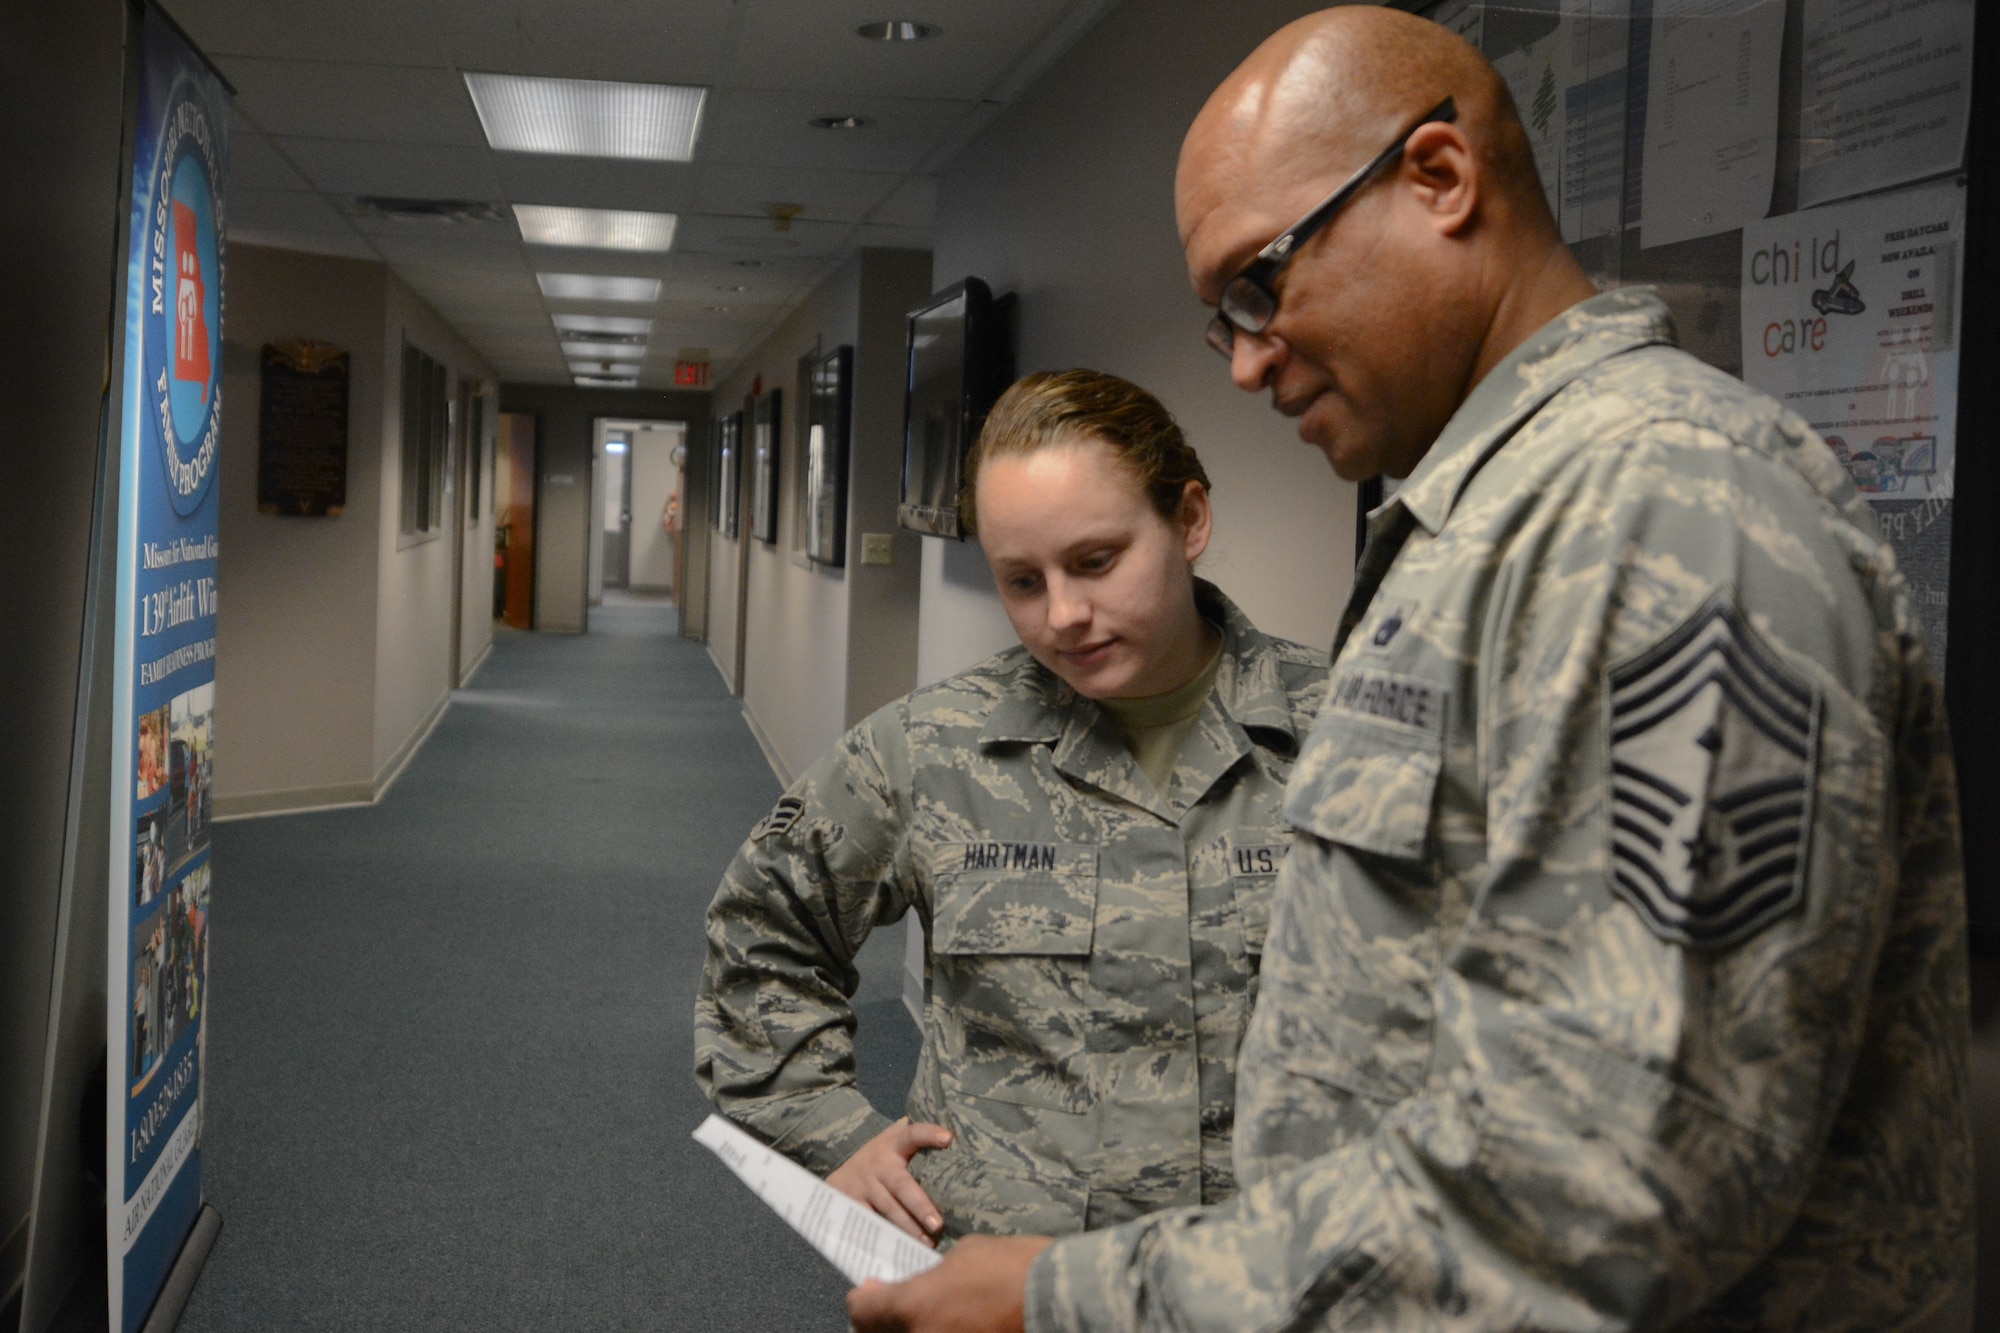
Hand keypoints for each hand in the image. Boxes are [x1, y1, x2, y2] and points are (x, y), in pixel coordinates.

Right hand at [827, 1118, 953, 1242]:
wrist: (838, 1168)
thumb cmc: (881, 1157)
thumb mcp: (895, 1142)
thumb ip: (920, 1140)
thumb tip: (958, 1139)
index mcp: (894, 1144)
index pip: (913, 1133)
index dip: (929, 1134)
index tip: (948, 1138)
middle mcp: (879, 1164)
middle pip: (902, 1185)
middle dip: (920, 1206)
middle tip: (938, 1224)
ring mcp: (865, 1185)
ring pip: (889, 1209)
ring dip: (909, 1228)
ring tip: (928, 1242)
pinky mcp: (853, 1204)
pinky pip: (872, 1223)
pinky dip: (886, 1237)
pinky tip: (901, 1248)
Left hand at [847, 1234, 1050, 1332]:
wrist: (1057, 1297)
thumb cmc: (1011, 1266)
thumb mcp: (963, 1255)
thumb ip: (926, 1276)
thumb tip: (910, 1289)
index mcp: (913, 1306)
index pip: (862, 1312)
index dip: (863, 1299)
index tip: (869, 1292)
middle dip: (881, 1320)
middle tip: (890, 1305)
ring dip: (909, 1328)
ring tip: (927, 1313)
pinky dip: (935, 1331)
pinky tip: (949, 1322)